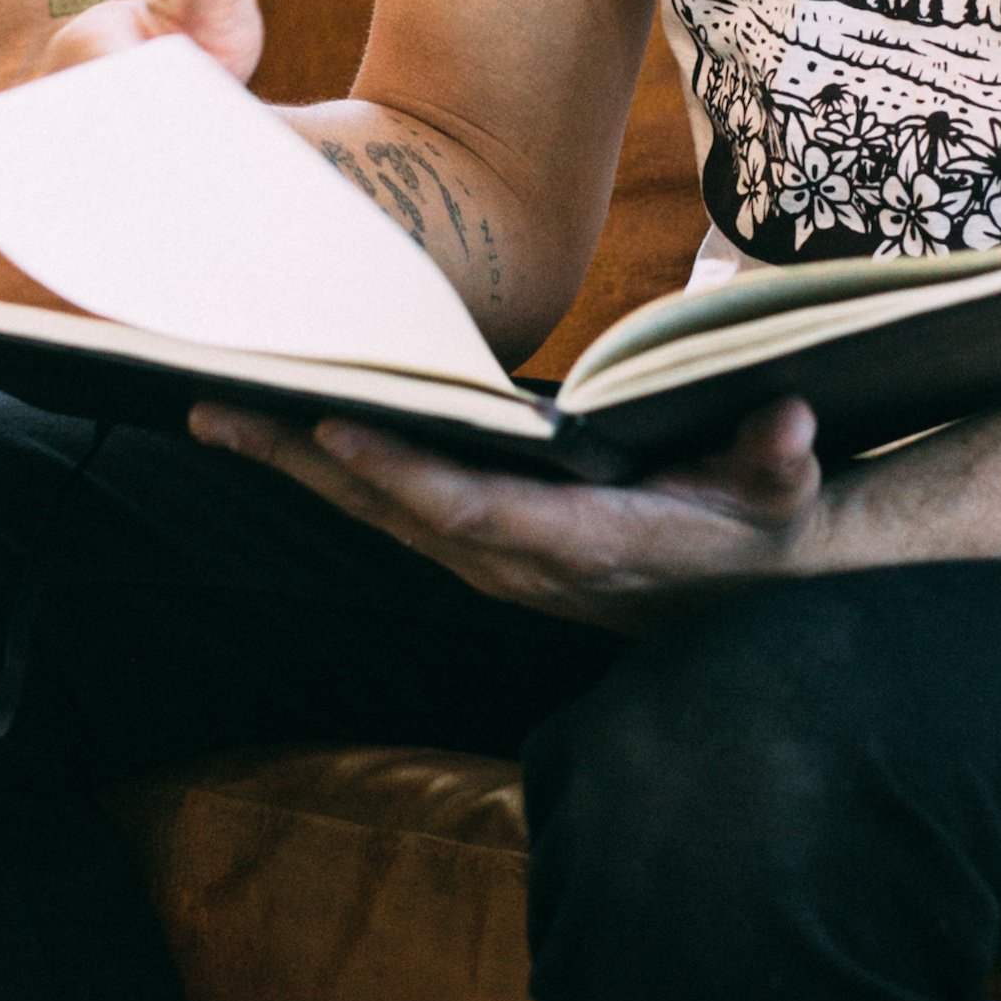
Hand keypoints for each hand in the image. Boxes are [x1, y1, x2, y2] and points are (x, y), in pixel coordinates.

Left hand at [189, 393, 826, 629]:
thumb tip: (787, 424)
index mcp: (578, 543)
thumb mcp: (781, 494)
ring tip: (213, 414)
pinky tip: (272, 435)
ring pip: (372, 515)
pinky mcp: (473, 549)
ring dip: (292, 466)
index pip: (472, 510)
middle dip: (303, 461)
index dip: (402, 475)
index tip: (336, 427)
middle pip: (390, 512)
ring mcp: (486, 561)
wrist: (740, 591)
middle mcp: (515, 562)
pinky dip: (325, 474)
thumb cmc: (753, 524)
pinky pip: (384, 513)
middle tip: (219, 408)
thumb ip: (778, 462)